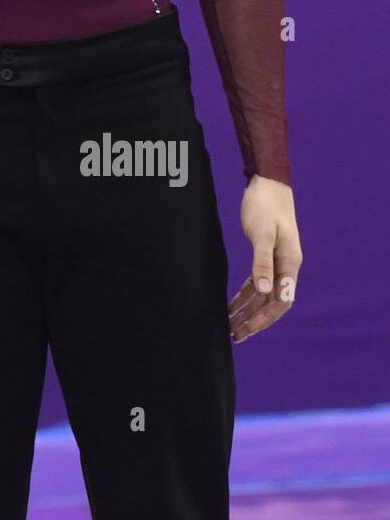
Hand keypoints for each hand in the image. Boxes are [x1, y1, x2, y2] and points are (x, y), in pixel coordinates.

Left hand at [229, 174, 302, 342]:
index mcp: (290, 263)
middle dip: (254, 320)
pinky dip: (244, 295)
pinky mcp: (265, 255)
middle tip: (235, 336)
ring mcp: (276, 262)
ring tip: (231, 327)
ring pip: (263, 295)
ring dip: (248, 311)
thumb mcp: (263, 234)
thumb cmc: (265, 206)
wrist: (267, 183)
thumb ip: (262, 262)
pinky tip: (231, 305)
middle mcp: (286, 266)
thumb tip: (264, 290)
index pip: (281, 301)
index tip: (246, 330)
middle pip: (272, 303)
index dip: (264, 318)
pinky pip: (256, 282)